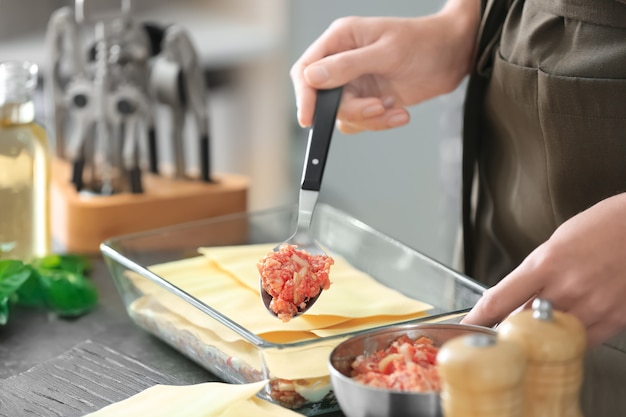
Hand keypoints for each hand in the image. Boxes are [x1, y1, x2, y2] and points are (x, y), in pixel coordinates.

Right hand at [290, 0, 479, 132]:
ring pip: (344, 115)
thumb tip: (312, 78)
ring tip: (395, 108)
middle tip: (377, 108)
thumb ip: (348, 65)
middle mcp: (343, 62)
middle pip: (324, 99)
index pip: (306, 70)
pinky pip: (362, 121)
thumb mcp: (387, 52)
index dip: (304, 96)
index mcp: (341, 40)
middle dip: (352, 109)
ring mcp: (356, 82)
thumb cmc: (424, 42)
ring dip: (370, 119)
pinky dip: (380, 123)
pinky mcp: (370, 99)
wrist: (454, 55)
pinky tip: (400, 112)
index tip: (308, 119)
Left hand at [462, 193, 625, 346]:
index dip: (477, 318)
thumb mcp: (557, 242)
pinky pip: (580, 342)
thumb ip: (534, 272)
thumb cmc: (603, 226)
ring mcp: (592, 306)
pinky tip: (565, 328)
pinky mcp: (614, 319)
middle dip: (508, 328)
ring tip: (542, 322)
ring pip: (549, 337)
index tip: (467, 327)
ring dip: (538, 335)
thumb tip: (515, 296)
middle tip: (503, 328)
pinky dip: (567, 339)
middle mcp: (566, 287)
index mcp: (546, 262)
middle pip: (521, 323)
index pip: (499, 300)